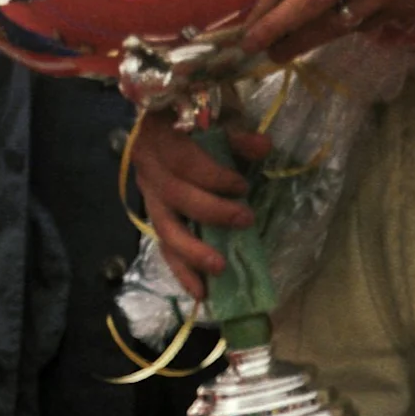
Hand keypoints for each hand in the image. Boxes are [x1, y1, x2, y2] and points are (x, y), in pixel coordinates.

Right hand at [131, 120, 267, 296]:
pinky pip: (165, 249)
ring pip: (165, 230)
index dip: (211, 176)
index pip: (182, 162)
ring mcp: (150, 200)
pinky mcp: (157, 221)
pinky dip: (182, 272)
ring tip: (219, 270)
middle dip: (211, 211)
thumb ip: (236, 137)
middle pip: (175, 197)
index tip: (241, 185)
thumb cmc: (188, 126)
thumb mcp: (211, 123)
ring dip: (192, 252)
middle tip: (245, 219)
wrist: (153, 131)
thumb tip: (265, 147)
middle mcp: (149, 172)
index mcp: (159, 141)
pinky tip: (201, 293)